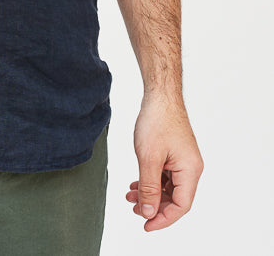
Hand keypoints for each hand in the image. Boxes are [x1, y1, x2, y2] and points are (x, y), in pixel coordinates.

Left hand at [127, 93, 202, 231]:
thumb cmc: (157, 120)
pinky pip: (165, 175)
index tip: (145, 224)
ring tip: (130, 197)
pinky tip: (136, 184)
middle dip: (154, 206)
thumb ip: (149, 188)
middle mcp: (190, 168)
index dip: (163, 218)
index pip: (181, 206)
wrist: (160, 94)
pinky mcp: (175, 154)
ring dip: (150, 194)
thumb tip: (149, 212)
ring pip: (168, 187)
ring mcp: (183, 160)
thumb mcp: (148, 158)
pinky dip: (151, 181)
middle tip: (135, 211)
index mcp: (190, 170)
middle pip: (175, 198)